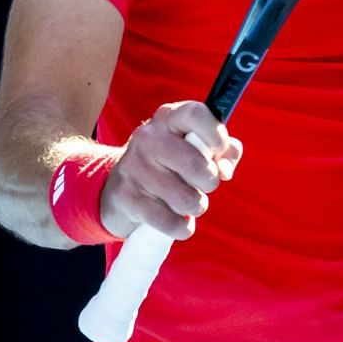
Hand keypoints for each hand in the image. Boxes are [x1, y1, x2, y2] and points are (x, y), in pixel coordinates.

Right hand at [100, 101, 243, 239]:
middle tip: (205, 185)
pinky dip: (181, 227)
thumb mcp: (197, 149)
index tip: (219, 149)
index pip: (194, 114)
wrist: (117, 190)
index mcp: (169, 118)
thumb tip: (224, 171)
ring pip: (186, 198)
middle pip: (196, 163)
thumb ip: (224, 152)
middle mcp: (148, 137)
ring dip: (196, 206)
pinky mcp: (126, 197)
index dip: (214, 133)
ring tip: (189, 202)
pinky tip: (179, 222)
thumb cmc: (171, 165)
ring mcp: (134, 167)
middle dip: (210, 182)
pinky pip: (169, 221)